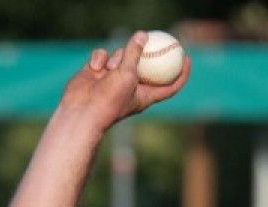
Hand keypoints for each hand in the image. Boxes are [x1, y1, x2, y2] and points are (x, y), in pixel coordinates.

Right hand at [60, 32, 189, 129]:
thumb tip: (142, 35)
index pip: (169, 86)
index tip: (186, 58)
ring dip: (115, 58)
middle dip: (141, 54)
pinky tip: (94, 67)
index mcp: (145, 95)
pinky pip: (101, 56)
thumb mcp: (127, 74)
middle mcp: (130, 86)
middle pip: (142, 64)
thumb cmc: (109, 99)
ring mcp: (112, 79)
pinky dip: (98, 59)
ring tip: (109, 68)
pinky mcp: (97, 72)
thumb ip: (135, 54)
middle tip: (145, 39)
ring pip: (119, 56)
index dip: (181, 73)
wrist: (81, 111)